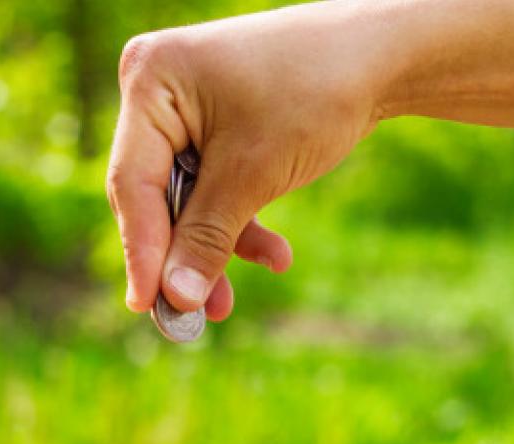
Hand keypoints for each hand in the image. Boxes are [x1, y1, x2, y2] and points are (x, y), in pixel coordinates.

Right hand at [107, 2, 389, 319]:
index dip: (141, 250)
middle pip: (154, 194)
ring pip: (188, 198)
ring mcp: (188, 109)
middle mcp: (158, 91)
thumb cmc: (314, 93)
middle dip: (182, 256)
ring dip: (215, 248)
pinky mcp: (218, 127)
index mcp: (150, 82)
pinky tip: (277, 256)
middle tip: (191, 318)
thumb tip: (175, 299)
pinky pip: (215, 185)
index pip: (132, 181)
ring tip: (229, 305)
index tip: (149, 306)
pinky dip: (240, 221)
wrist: (381, 55)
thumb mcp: (254, 174)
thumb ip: (207, 237)